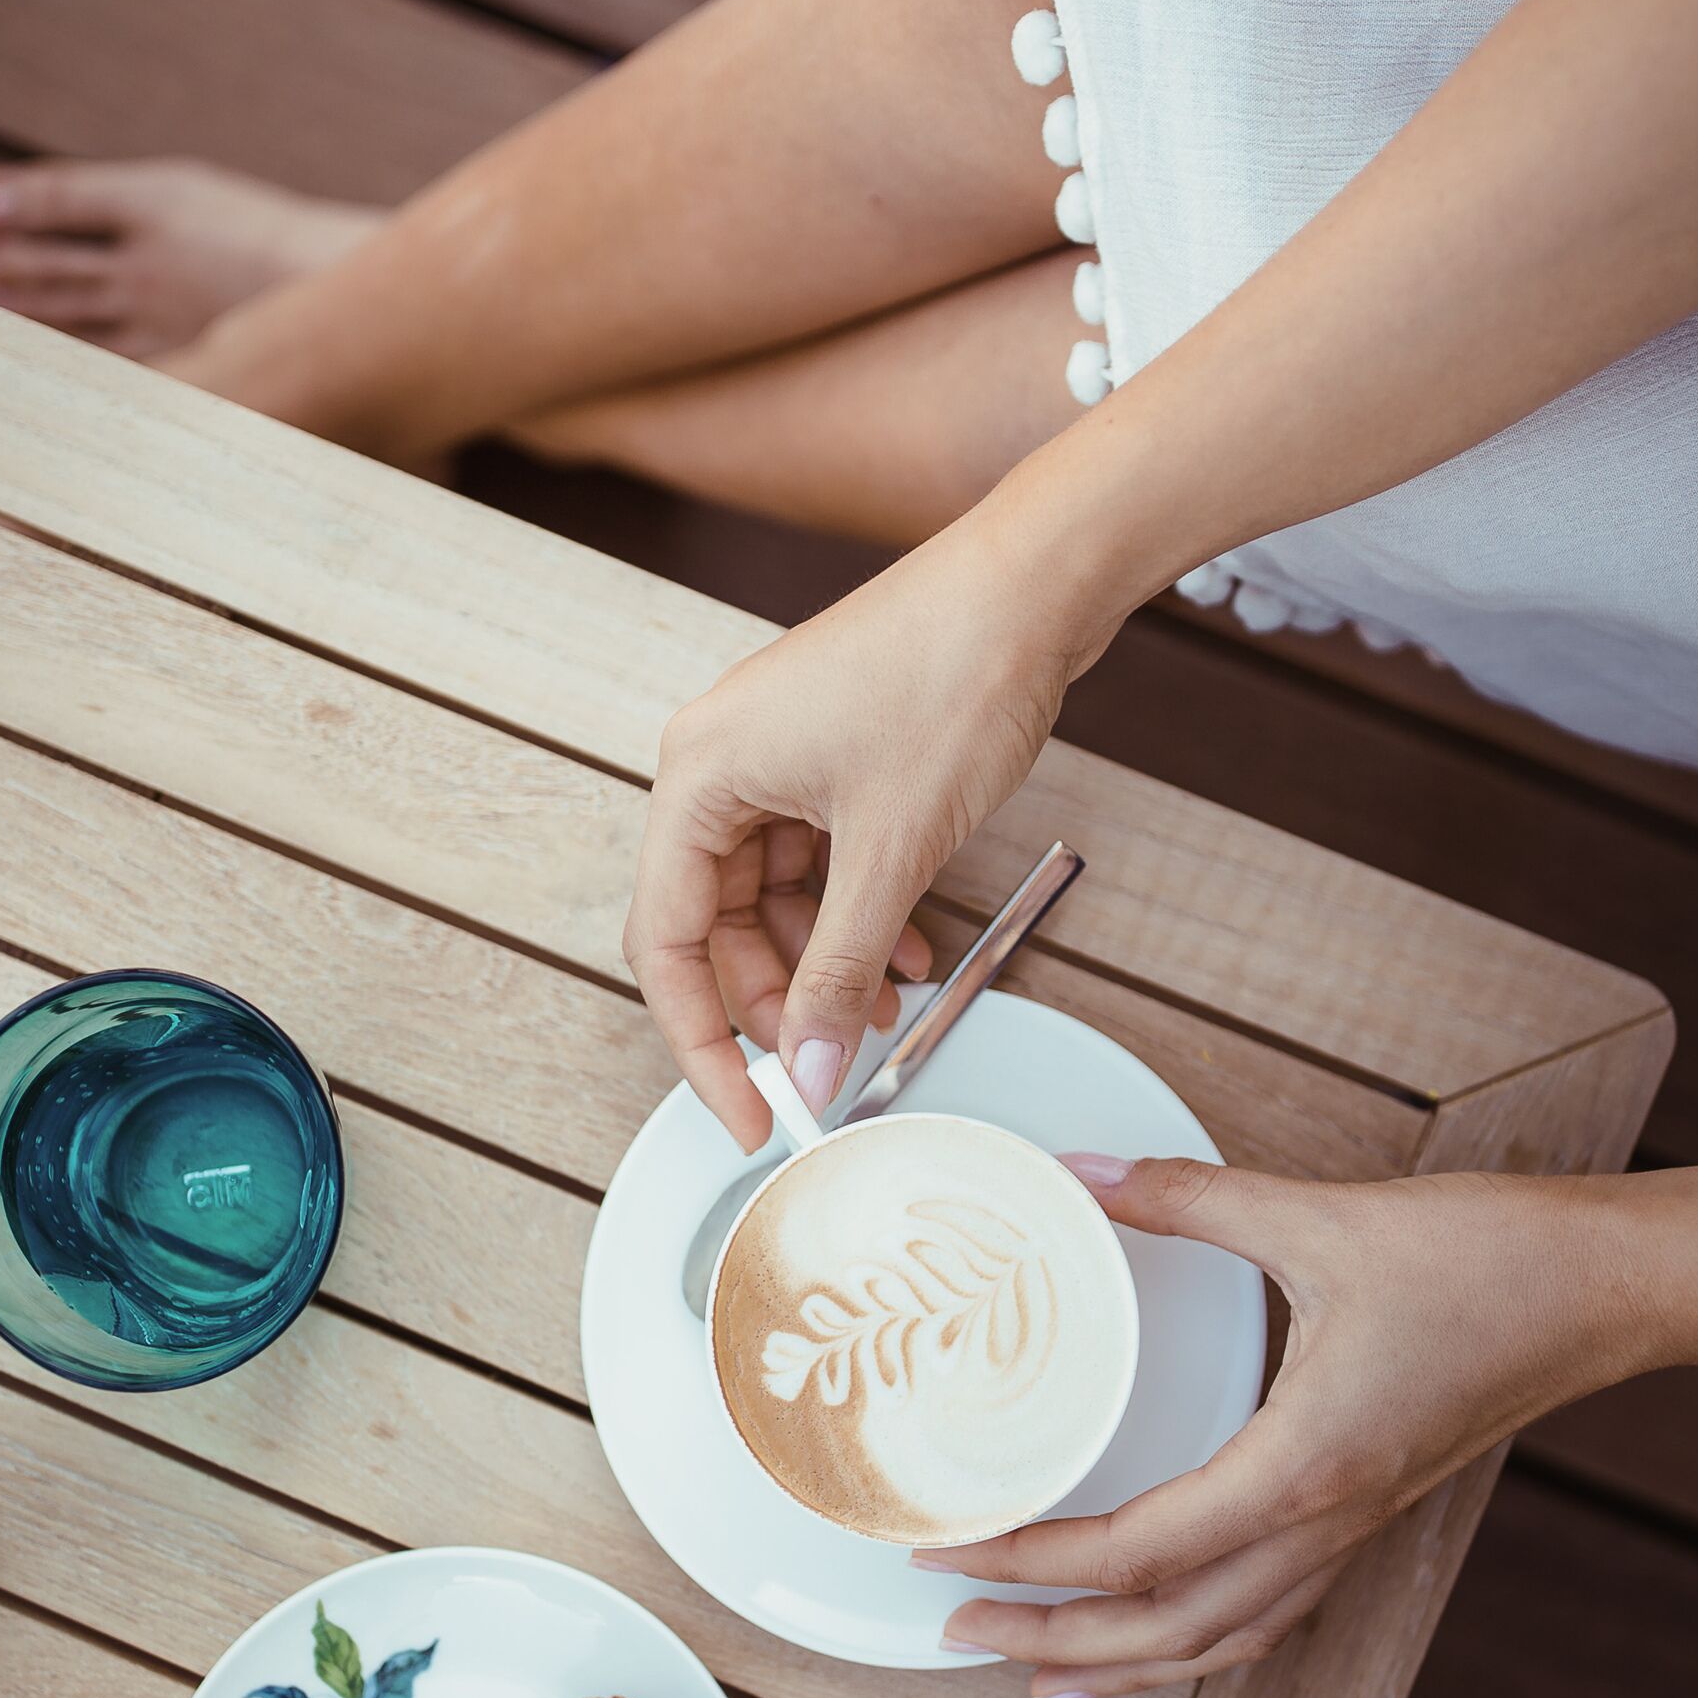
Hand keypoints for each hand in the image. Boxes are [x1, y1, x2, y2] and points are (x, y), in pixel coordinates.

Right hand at [626, 499, 1098, 1148]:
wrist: (1033, 583)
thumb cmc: (951, 678)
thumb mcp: (891, 852)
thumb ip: (837, 972)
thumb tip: (806, 1072)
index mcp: (698, 777)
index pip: (664, 944)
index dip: (702, 1043)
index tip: (746, 1114)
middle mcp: (717, 764)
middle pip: (711, 926)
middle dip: (774, 1002)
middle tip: (829, 1064)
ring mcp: (773, 757)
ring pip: (770, 901)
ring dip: (824, 964)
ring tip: (886, 1011)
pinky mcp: (827, 755)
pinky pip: (817, 862)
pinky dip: (855, 916)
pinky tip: (910, 955)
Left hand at [929, 1155, 1647, 1697]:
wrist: (1609, 1289)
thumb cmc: (1487, 1260)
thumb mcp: (1320, 1218)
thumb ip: (1193, 1200)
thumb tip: (1088, 1174)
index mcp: (1300, 1467)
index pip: (1135, 1552)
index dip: (1030, 1563)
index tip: (947, 1553)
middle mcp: (1323, 1521)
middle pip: (1168, 1629)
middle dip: (1053, 1645)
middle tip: (955, 1634)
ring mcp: (1353, 1528)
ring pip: (1222, 1639)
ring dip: (1123, 1667)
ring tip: (1037, 1681)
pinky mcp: (1371, 1512)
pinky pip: (1269, 1608)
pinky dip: (1196, 1637)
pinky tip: (1161, 1635)